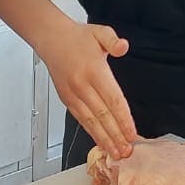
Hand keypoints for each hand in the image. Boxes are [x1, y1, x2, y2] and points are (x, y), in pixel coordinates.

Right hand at [38, 20, 136, 157]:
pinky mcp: (66, 100)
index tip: (132, 133)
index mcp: (94, 70)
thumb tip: (123, 47)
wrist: (51, 39)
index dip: (123, 118)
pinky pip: (81, 119)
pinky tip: (101, 142)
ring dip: (104, 139)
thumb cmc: (78, 37)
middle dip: (116, 135)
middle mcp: (82, 85)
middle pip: (102, 115)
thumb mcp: (100, 32)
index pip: (112, 99)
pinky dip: (91, 133)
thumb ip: (113, 40)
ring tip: (116, 153)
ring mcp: (72, 94)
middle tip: (128, 151)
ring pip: (90, 121)